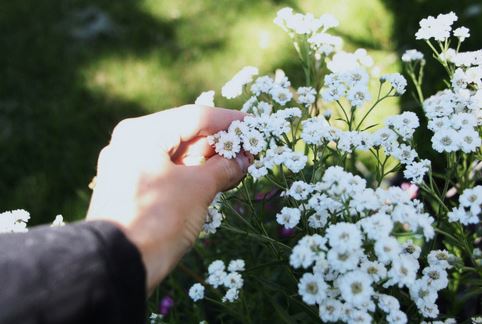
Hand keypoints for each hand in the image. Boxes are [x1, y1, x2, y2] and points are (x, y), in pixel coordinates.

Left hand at [86, 105, 251, 292]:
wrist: (117, 266)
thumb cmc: (158, 219)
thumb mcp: (197, 188)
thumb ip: (223, 167)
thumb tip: (242, 159)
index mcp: (142, 133)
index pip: (195, 117)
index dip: (229, 121)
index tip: (253, 124)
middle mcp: (131, 143)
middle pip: (184, 134)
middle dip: (219, 144)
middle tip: (248, 151)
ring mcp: (128, 166)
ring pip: (176, 155)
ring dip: (207, 161)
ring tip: (237, 167)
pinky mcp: (130, 188)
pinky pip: (167, 172)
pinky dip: (191, 175)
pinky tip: (215, 180)